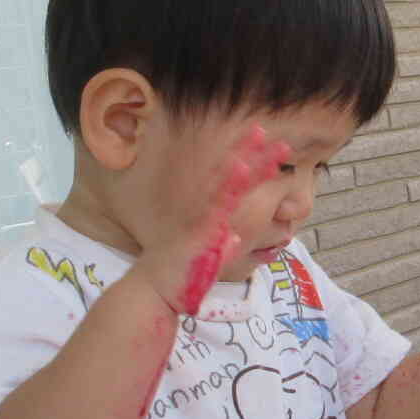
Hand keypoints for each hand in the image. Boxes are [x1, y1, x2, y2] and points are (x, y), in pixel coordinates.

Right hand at [142, 125, 288, 315]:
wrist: (154, 290)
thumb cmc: (181, 276)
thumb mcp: (208, 258)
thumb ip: (223, 246)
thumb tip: (236, 238)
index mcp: (207, 214)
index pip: (229, 183)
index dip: (243, 161)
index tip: (259, 142)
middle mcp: (204, 210)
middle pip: (230, 174)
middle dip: (249, 152)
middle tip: (265, 128)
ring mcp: (203, 216)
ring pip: (229, 181)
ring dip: (246, 158)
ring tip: (260, 136)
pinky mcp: (202, 229)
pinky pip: (220, 203)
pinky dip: (230, 183)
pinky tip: (243, 167)